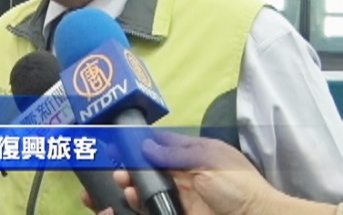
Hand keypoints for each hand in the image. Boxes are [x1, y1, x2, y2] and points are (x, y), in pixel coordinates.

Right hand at [82, 132, 276, 214]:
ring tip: (121, 185)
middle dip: (131, 169)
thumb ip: (175, 154)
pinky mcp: (181, 214)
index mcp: (194, 155)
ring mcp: (183, 197)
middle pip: (152, 170)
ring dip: (133, 187)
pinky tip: (130, 200)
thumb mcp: (207, 162)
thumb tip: (145, 145)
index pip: (162, 146)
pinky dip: (141, 205)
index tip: (120, 145)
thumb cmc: (237, 186)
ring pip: (150, 190)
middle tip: (115, 170)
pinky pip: (156, 208)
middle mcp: (185, 175)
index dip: (141, 146)